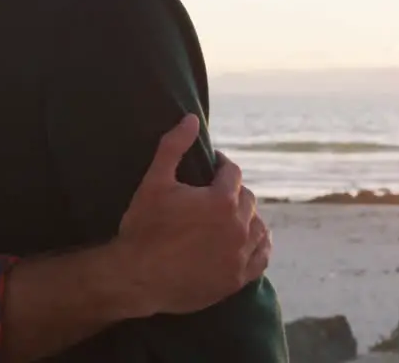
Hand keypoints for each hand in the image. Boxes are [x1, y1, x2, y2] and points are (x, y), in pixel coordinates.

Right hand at [113, 114, 271, 317]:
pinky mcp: (237, 279)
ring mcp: (240, 256)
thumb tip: (191, 118)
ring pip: (259, 227)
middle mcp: (238, 227)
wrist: (136, 278)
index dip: (222, 165)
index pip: (232, 173)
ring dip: (249, 217)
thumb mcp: (154, 182)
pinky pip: (261, 258)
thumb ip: (173, 147)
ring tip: (233, 216)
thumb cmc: (143, 227)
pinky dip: (260, 246)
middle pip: (248, 199)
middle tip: (217, 193)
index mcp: (222, 201)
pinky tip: (252, 240)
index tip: (213, 166)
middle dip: (234, 192)